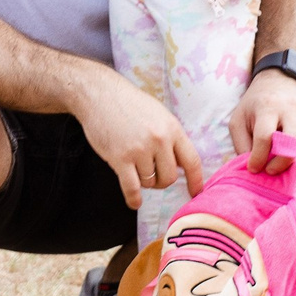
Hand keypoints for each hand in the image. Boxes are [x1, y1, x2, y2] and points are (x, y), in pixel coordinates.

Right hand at [73, 66, 204, 208]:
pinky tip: (134, 201)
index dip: (196, 180)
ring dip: (143, 180)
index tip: (196, 192)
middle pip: (170, 176)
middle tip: (152, 174)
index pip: (192, 161)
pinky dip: (134, 198)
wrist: (98, 93)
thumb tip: (181, 164)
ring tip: (134, 166)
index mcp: (172, 128)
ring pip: (149, 182)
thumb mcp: (158, 113)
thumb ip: (171, 136)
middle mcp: (159, 140)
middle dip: (162, 180)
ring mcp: (139, 150)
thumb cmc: (128, 103)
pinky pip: (132, 188)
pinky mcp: (120, 158)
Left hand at [229, 67, 295, 171]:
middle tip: (270, 170)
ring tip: (279, 163)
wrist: (282, 78)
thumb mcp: (239, 118)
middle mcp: (291, 109)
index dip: (258, 158)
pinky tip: (291, 154)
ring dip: (292, 162)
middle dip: (281, 163)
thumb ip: (241, 144)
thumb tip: (252, 170)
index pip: (264, 137)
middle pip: (292, 144)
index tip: (253, 168)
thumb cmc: (256, 103)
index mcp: (267, 106)